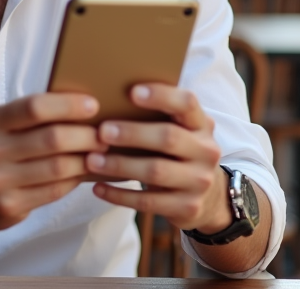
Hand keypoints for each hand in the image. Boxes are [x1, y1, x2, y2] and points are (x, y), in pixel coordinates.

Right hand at [0, 93, 105, 230]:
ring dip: (86, 159)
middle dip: (86, 135)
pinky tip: (85, 172)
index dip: (68, 105)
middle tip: (106, 134)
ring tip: (102, 152)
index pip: (35, 107)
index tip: (94, 105)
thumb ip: (30, 115)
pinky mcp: (8, 206)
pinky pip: (54, 190)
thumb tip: (84, 104)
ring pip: (57, 167)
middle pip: (51, 139)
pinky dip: (75, 179)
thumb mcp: (0, 125)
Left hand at [86, 84, 229, 233]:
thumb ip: (159, 116)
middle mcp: (206, 151)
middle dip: (133, 134)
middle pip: (168, 138)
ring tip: (91, 160)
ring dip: (120, 165)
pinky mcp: (188, 207)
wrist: (207, 195)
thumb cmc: (177, 152)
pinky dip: (119, 195)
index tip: (132, 91)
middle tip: (102, 131)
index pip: (187, 103)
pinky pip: (148, 202)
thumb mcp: (179, 130)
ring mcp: (199, 181)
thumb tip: (110, 97)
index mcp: (202, 124)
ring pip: (156, 172)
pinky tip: (98, 187)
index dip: (162, 96)